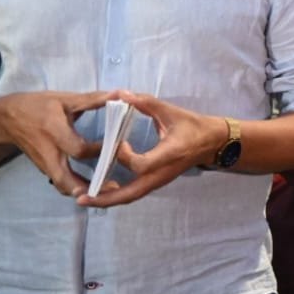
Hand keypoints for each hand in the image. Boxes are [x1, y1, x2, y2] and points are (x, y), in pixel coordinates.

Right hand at [0, 90, 109, 195]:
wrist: (7, 119)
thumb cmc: (38, 106)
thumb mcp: (64, 99)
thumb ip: (93, 100)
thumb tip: (121, 94)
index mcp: (54, 131)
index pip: (77, 149)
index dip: (98, 150)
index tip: (118, 145)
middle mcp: (48, 152)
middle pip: (65, 178)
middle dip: (88, 186)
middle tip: (114, 187)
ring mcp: (45, 164)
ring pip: (62, 185)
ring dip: (83, 192)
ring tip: (108, 193)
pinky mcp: (45, 169)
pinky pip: (60, 184)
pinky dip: (76, 189)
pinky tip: (95, 190)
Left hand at [88, 90, 224, 206]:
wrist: (212, 143)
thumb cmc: (193, 126)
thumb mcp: (171, 111)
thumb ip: (146, 103)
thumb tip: (121, 93)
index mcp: (168, 155)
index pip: (141, 165)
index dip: (125, 156)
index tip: (119, 142)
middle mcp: (162, 173)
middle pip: (131, 193)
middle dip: (106, 197)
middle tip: (81, 198)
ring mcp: (159, 180)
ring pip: (131, 197)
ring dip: (108, 200)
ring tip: (85, 200)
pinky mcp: (156, 182)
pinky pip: (134, 193)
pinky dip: (116, 196)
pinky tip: (101, 194)